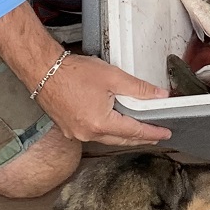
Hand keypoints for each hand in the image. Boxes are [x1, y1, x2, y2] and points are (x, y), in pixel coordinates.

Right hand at [36, 53, 172, 147]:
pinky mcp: (68, 129)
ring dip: (123, 135)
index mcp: (100, 123)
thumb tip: (159, 96)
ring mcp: (76, 133)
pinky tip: (112, 125)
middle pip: (121, 139)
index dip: (152, 132)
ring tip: (137, 130)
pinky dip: (107, 131)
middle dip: (140, 137)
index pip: (134, 131)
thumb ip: (139, 88)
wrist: (43, 71)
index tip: (165, 133)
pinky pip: (93, 134)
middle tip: (156, 135)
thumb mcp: (112, 77)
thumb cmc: (73, 73)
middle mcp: (87, 134)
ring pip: (107, 138)